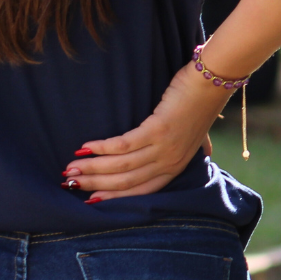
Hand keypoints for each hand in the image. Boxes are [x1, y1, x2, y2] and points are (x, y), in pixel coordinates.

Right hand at [67, 64, 224, 200]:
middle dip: (94, 184)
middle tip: (69, 183)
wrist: (211, 81)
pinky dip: (101, 148)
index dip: (112, 197)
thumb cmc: (199, 104)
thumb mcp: (197, 134)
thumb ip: (192, 147)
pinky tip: (85, 147)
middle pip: (125, 183)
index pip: (139, 193)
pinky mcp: (157, 130)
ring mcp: (164, 148)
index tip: (88, 198)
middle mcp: (169, 163)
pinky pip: (123, 145)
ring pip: (121, 167)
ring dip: (91, 168)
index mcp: (175, 168)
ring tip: (70, 168)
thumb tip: (201, 152)